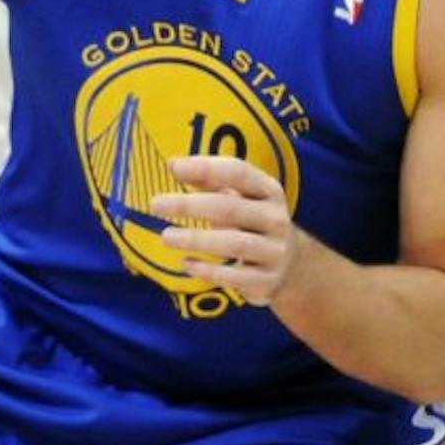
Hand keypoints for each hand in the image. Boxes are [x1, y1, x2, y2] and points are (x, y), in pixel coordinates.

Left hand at [150, 155, 299, 305]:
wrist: (289, 266)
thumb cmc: (251, 223)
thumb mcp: (239, 198)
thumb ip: (209, 180)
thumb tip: (174, 164)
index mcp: (269, 191)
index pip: (238, 172)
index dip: (206, 167)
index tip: (173, 167)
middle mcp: (276, 219)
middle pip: (231, 208)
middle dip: (190, 205)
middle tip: (155, 204)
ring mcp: (274, 251)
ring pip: (234, 243)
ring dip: (196, 239)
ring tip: (166, 237)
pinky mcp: (267, 280)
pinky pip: (235, 276)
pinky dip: (208, 270)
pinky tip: (186, 263)